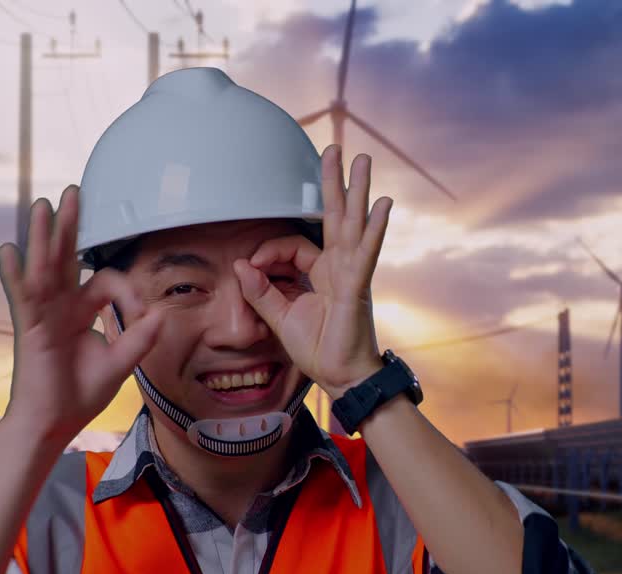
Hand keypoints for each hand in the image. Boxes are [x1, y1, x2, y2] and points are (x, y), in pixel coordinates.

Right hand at [0, 186, 164, 446]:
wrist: (54, 422)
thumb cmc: (80, 394)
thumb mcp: (120, 363)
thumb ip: (140, 337)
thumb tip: (162, 313)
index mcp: (80, 311)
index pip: (105, 282)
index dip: (129, 292)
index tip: (144, 313)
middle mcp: (59, 306)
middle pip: (65, 257)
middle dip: (70, 225)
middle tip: (73, 192)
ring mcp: (42, 314)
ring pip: (43, 267)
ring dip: (42, 235)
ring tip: (43, 205)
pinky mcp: (29, 327)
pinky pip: (20, 295)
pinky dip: (13, 273)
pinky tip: (8, 250)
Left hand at [233, 145, 389, 396]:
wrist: (342, 376)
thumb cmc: (319, 349)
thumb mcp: (279, 318)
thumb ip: (260, 291)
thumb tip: (240, 265)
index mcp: (320, 273)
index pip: (292, 245)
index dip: (267, 252)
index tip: (251, 268)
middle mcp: (338, 267)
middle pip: (334, 216)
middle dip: (332, 182)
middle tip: (333, 149)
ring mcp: (351, 273)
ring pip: (352, 224)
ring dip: (355, 190)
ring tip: (362, 160)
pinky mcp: (357, 286)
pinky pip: (365, 252)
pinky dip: (373, 228)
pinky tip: (382, 204)